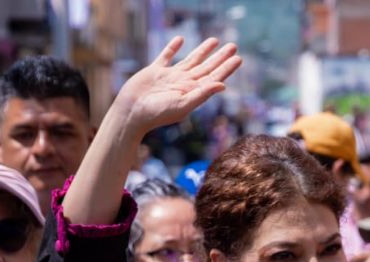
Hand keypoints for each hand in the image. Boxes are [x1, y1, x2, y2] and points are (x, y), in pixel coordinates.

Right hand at [112, 37, 241, 139]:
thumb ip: (202, 94)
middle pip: (206, 67)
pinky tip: (180, 39)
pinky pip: (166, 56)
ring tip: (215, 40)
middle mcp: (184, 84)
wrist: (131, 112)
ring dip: (203, 50)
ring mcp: (170, 77)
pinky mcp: (155, 71)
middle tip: (233, 46)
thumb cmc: (157, 113)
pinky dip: (173, 48)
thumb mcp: (183, 105)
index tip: (238, 58)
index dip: (226, 68)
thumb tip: (223, 85)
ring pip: (190, 60)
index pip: (214, 78)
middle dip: (220, 57)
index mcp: (192, 92)